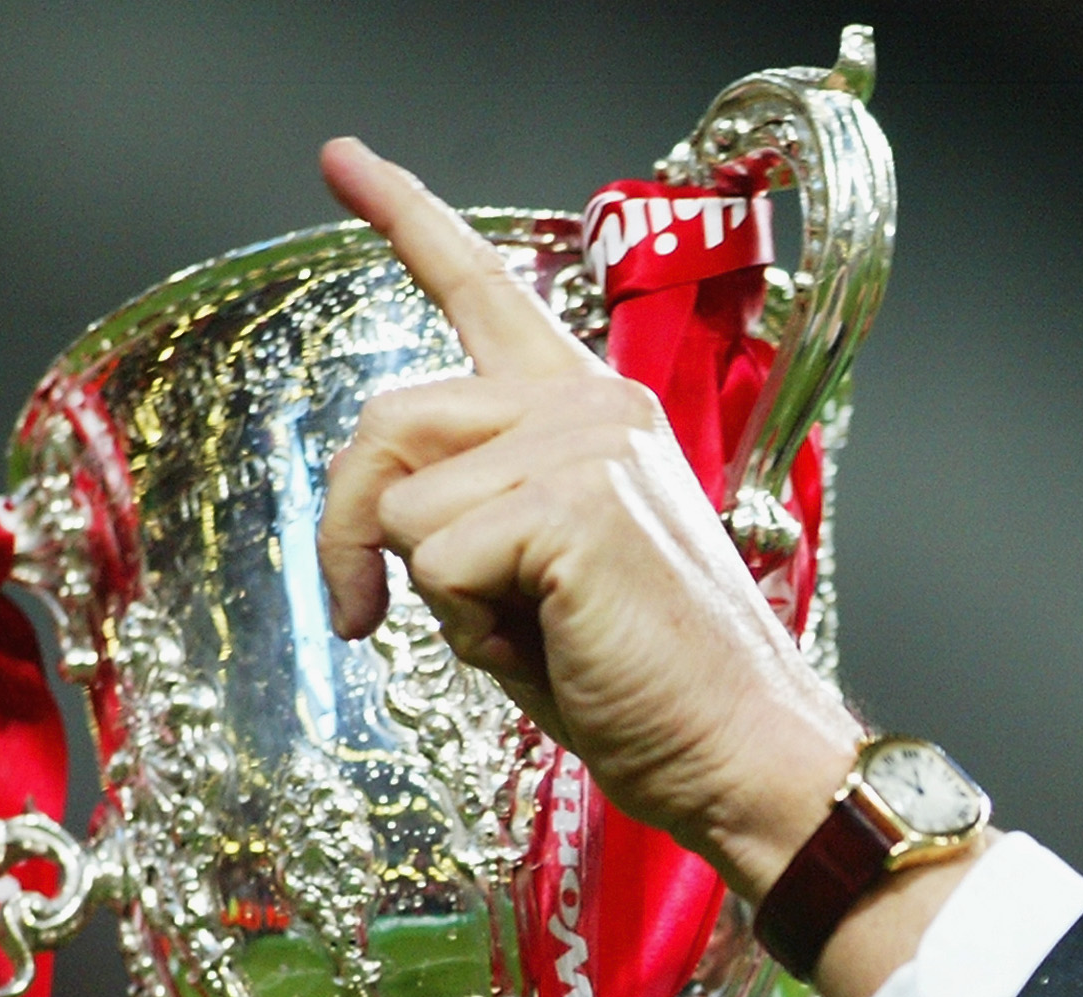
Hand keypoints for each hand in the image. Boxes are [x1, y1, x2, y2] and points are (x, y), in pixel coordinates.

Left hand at [313, 138, 858, 900]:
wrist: (741, 750)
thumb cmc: (648, 685)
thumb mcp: (539, 574)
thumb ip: (471, 507)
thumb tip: (378, 517)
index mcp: (594, 411)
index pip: (484, 291)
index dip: (405, 219)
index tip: (341, 159)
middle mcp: (592, 406)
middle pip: (391, 421)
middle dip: (353, 529)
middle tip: (363, 618)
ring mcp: (585, 446)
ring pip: (402, 504)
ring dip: (430, 595)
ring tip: (529, 636)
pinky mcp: (570, 504)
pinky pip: (432, 562)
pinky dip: (467, 630)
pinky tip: (552, 647)